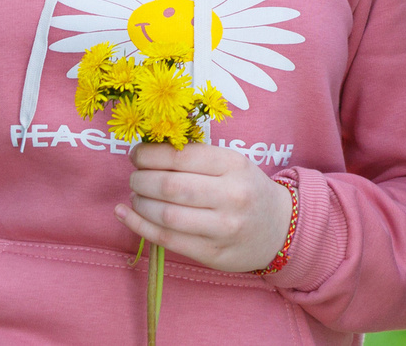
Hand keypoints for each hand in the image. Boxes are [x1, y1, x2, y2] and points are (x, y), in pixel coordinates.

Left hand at [117, 142, 293, 273]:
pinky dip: (139, 226)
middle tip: (134, 177)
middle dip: (141, 180)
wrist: (279, 228)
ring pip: (166, 215)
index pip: (180, 157)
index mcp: (234, 165)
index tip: (136, 155)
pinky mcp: (213, 254)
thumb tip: (146, 150)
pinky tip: (126, 214)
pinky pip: (167, 240)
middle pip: (170, 187)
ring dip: (140, 204)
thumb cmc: (247, 189)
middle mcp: (231, 196)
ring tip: (136, 196)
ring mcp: (223, 228)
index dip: (149, 155)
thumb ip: (196, 157)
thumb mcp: (232, 163)